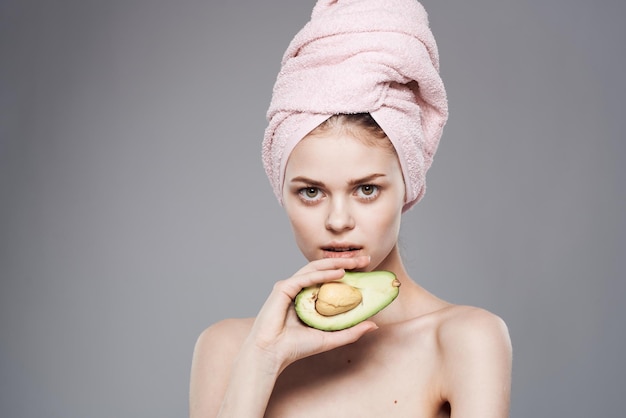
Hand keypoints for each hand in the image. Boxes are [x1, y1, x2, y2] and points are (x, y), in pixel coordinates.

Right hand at [244, 256, 377, 373]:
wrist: (272, 354)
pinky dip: (323, 274)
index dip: (347, 271)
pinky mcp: (283, 288)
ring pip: (315, 269)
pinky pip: (305, 278)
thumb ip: (351, 331)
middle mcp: (298, 289)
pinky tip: (339, 273)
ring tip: (354, 262)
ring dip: (336, 263)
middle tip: (364, 259)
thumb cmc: (296, 347)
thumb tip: (374, 325)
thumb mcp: (331, 338)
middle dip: (345, 262)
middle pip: (323, 270)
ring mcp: (289, 287)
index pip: (329, 278)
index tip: (365, 268)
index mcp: (307, 297)